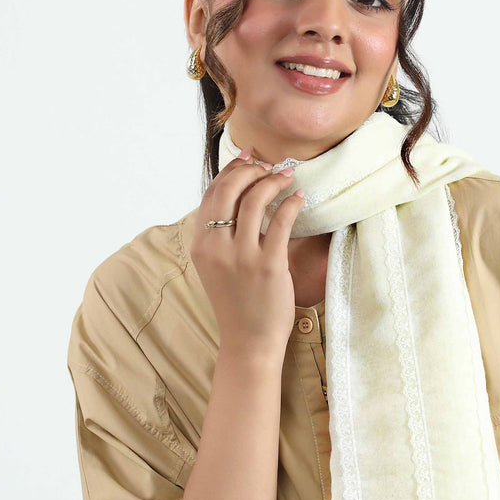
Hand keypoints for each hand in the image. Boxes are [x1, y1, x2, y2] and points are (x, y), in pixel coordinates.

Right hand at [190, 152, 304, 353]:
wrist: (248, 341)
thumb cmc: (238, 302)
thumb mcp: (217, 266)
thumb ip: (221, 235)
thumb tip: (239, 195)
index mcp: (200, 245)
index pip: (212, 194)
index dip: (231, 170)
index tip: (249, 158)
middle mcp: (216, 248)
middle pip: (229, 190)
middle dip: (251, 170)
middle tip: (270, 166)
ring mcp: (241, 257)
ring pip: (254, 200)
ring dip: (272, 181)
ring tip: (287, 176)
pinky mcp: (268, 266)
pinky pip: (280, 222)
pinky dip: (291, 203)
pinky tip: (298, 198)